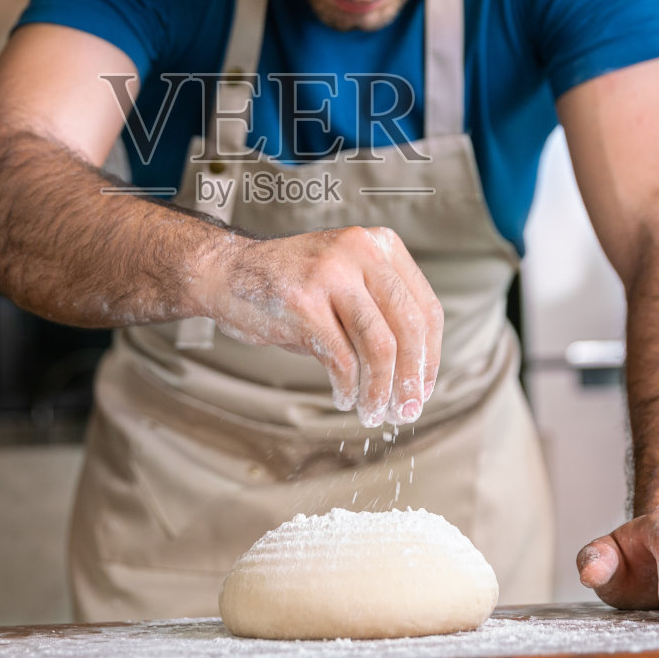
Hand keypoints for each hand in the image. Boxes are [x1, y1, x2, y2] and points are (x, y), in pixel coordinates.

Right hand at [199, 226, 443, 426]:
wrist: (227, 272)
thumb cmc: (291, 286)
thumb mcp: (347, 282)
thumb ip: (382, 313)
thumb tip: (416, 374)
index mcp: (380, 245)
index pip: (427, 309)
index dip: (431, 357)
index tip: (423, 388)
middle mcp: (360, 253)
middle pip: (409, 328)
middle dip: (412, 380)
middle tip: (406, 411)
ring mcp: (330, 275)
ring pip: (380, 346)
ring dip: (381, 390)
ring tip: (374, 412)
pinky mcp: (303, 304)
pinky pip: (341, 359)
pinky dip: (348, 387)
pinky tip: (343, 397)